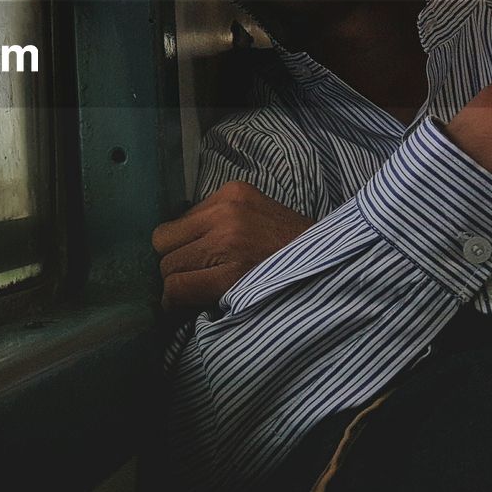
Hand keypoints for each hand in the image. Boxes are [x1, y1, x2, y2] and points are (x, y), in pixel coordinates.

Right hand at [152, 180, 310, 310]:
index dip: (171, 300)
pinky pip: (190, 211)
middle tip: (189, 278)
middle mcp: (227, 233)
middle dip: (173, 273)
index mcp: (232, 271)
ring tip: (200, 255)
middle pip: (166, 257)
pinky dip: (196, 226)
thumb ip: (204, 298)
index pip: (175, 285)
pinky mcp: (233, 189)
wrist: (324, 248)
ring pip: (168, 232)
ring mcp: (228, 206)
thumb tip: (168, 299)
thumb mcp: (245, 301)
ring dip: (181, 248)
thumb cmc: (284, 282)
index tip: (177, 303)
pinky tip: (214, 234)